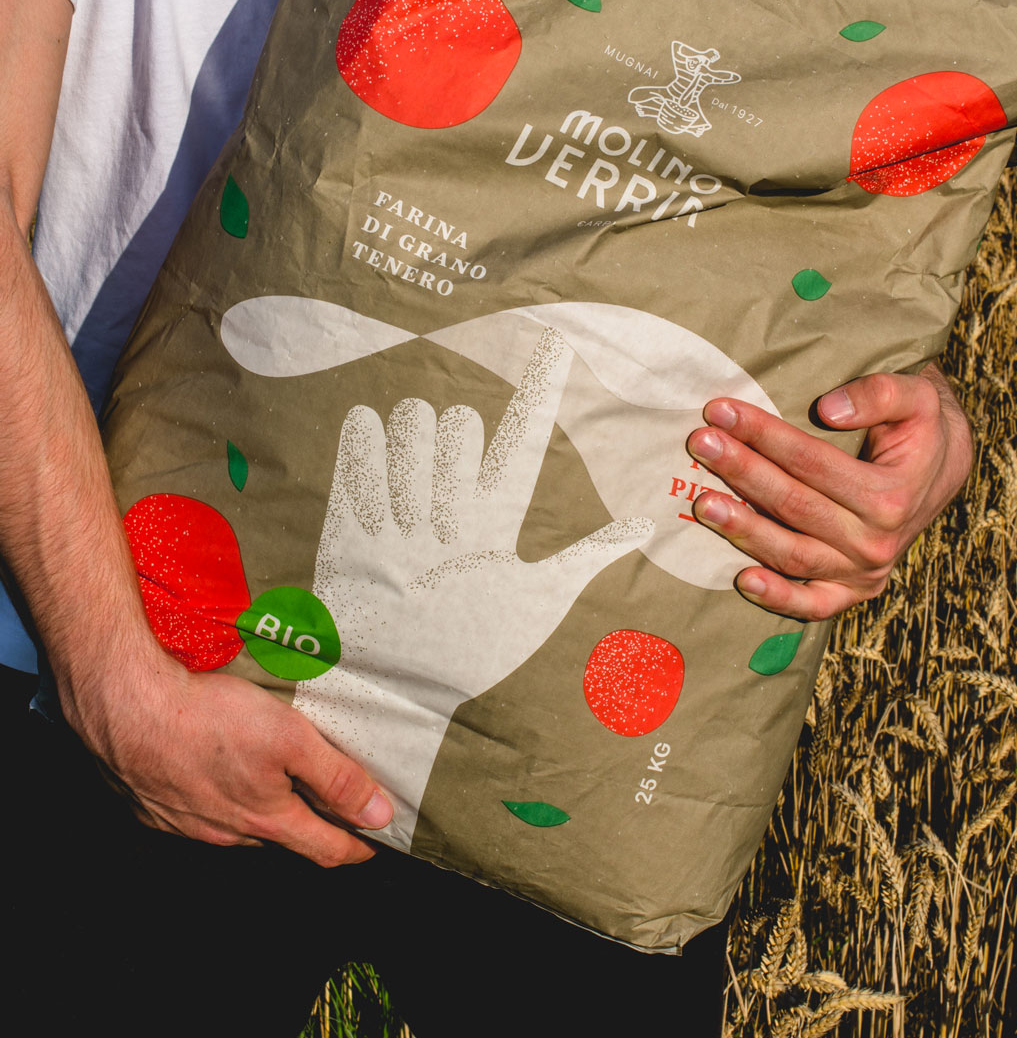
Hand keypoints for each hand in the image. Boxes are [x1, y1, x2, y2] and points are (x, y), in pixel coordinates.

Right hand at [64, 649, 392, 865]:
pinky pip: (194, 810)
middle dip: (305, 822)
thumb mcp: (292, 738)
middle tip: (324, 800)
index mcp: (265, 818)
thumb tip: (380, 815)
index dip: (355, 848)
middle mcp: (225, 831)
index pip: (324, 849)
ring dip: (255, 807)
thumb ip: (337, 778)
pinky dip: (212, 795)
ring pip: (235, 823)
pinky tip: (211, 766)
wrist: (126, 706)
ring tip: (265, 775)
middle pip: (279, 834)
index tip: (372, 845)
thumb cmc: (209, 718)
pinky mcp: (153, 806)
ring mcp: (185, 823)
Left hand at [297, 327, 652, 844]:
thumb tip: (645, 527)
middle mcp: (447, 524)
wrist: (396, 693)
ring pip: (408, 431)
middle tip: (449, 446)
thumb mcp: (537, 603)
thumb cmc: (473, 644)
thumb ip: (588, 556)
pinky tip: (368, 428)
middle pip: (457, 424)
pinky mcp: (351, 535)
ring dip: (413, 427)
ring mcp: (396, 528)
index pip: (525, 446)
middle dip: (456, 425)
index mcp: (495, 532)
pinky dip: (363, 436)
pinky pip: (356, 463)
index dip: (540, 390)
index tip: (554, 343)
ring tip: (411, 444)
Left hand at [685, 363, 971, 620]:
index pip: (812, 462)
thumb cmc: (920, 428)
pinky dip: (777, 598)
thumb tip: (828, 409)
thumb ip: (880, 394)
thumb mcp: (918, 397)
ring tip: (702, 502)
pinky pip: (812, 604)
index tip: (721, 410)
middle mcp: (877, 541)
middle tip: (700, 443)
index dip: (765, 435)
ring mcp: (862, 572)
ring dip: (743, 529)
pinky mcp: (851, 592)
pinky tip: (741, 579)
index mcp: (890, 495)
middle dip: (742, 471)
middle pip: (793, 505)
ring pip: (792, 554)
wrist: (940, 471)